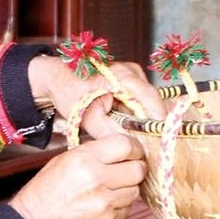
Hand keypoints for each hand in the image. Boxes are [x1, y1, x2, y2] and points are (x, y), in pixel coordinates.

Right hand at [9, 134, 146, 218]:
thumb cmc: (46, 192)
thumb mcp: (64, 160)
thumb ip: (94, 152)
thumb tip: (120, 149)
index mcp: (85, 159)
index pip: (126, 145)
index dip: (134, 149)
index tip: (133, 152)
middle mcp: (97, 179)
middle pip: (138, 169)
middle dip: (135, 169)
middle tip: (127, 171)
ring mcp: (104, 204)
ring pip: (134, 191)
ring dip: (126, 190)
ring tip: (108, 191)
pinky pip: (125, 210)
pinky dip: (118, 207)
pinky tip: (101, 206)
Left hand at [28, 54, 164, 137]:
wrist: (57, 77)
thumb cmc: (69, 91)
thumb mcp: (86, 116)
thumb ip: (107, 131)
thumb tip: (128, 145)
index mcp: (122, 75)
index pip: (150, 98)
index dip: (158, 120)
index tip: (161, 140)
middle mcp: (132, 72)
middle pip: (152, 102)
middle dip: (150, 124)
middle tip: (149, 146)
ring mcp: (133, 76)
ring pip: (147, 104)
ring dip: (142, 122)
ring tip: (136, 138)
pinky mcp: (131, 82)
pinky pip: (140, 103)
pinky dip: (136, 116)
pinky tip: (128, 128)